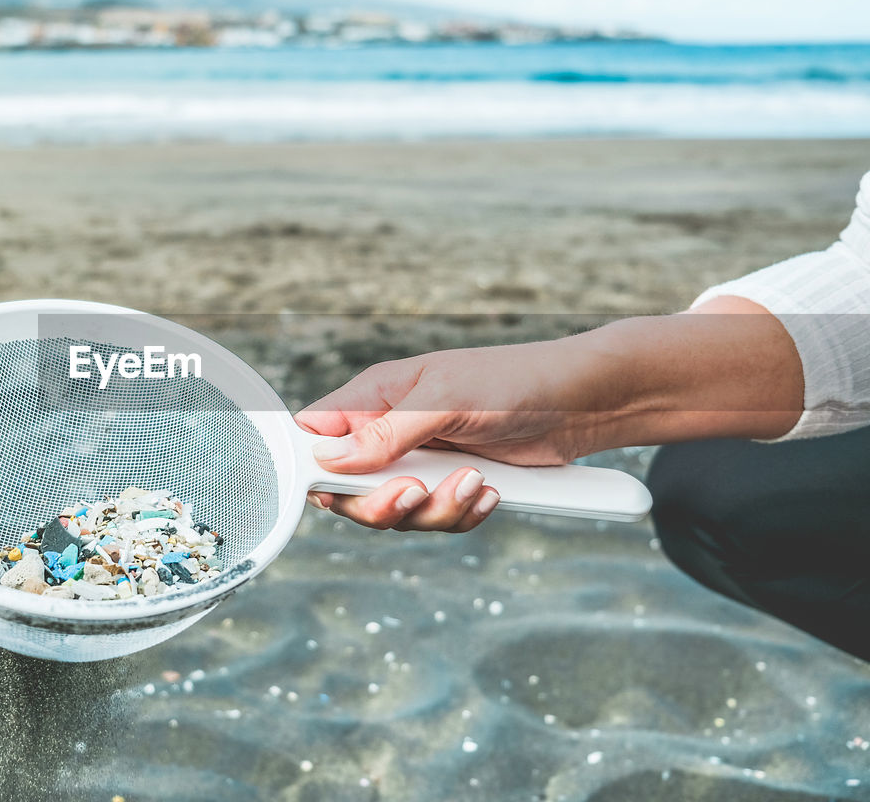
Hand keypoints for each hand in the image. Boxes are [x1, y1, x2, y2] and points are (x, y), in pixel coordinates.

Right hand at [296, 340, 591, 532]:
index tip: (336, 487)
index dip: (316, 467)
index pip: (316, 437)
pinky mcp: (453, 485)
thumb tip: (328, 458)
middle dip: (380, 504)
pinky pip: (436, 519)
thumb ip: (385, 433)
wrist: (584, 402)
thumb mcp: (444, 401)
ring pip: (396, 513)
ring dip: (435, 510)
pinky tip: (490, 493)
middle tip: (414, 492)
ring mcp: (422, 461)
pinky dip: (463, 514)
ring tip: (476, 482)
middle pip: (348, 490)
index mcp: (376, 397)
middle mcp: (391, 432)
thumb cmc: (514, 381)